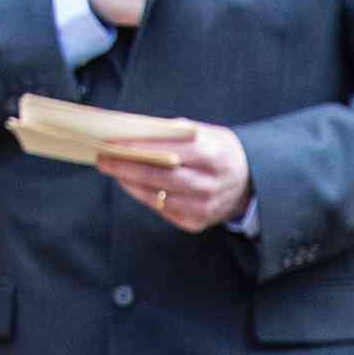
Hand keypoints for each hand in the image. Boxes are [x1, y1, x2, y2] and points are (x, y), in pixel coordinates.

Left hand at [109, 116, 251, 235]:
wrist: (249, 183)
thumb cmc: (220, 152)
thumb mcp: (207, 133)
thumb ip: (175, 132)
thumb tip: (136, 131)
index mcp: (213, 155)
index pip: (169, 151)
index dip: (139, 148)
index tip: (113, 142)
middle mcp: (210, 183)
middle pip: (161, 176)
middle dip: (128, 167)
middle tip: (104, 159)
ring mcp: (205, 206)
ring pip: (160, 196)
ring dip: (132, 184)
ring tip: (114, 171)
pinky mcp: (198, 222)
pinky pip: (165, 211)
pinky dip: (146, 198)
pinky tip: (132, 186)